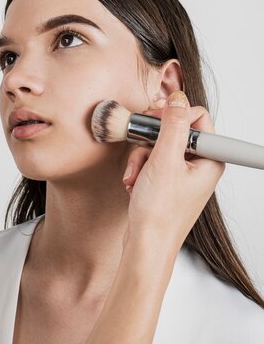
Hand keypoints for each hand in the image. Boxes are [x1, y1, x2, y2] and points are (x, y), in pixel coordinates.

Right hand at [121, 91, 224, 253]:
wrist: (146, 245)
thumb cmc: (160, 213)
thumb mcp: (164, 161)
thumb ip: (172, 126)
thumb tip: (177, 99)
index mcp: (210, 159)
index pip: (197, 118)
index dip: (173, 116)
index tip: (154, 120)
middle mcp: (200, 166)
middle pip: (174, 132)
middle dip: (150, 142)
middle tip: (140, 149)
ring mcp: (183, 176)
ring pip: (158, 148)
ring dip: (141, 159)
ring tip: (135, 177)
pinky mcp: (167, 185)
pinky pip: (151, 164)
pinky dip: (139, 170)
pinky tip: (134, 183)